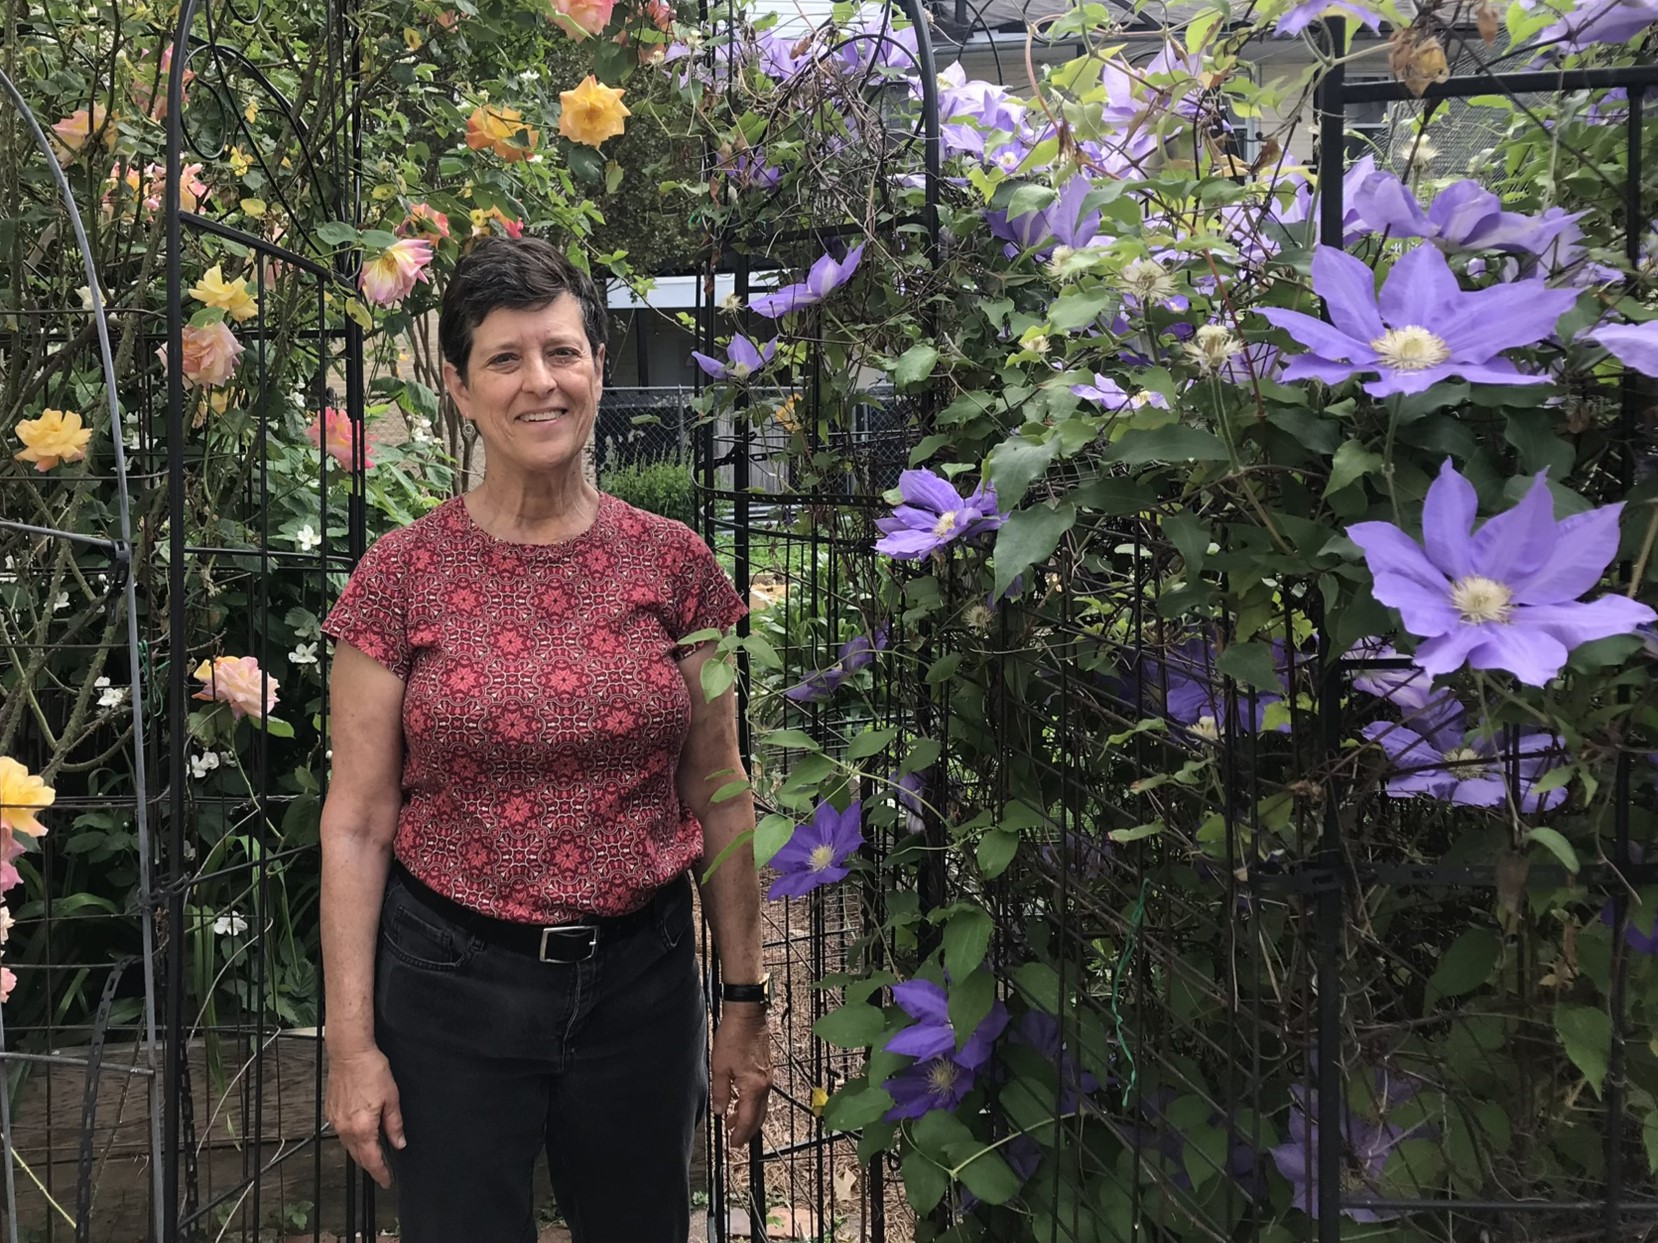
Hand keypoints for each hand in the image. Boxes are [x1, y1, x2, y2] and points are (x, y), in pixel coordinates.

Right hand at [325, 1045, 405, 1188]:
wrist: (350, 1053)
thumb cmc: (371, 1070)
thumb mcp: (392, 1098)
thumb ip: (394, 1124)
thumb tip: (399, 1142)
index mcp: (362, 1127)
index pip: (371, 1159)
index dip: (380, 1173)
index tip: (387, 1181)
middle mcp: (345, 1128)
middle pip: (358, 1156)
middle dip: (371, 1166)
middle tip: (383, 1172)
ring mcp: (336, 1121)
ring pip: (349, 1146)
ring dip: (361, 1153)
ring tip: (374, 1156)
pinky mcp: (332, 1112)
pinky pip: (342, 1134)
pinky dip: (352, 1139)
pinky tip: (361, 1136)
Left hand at [710, 1004, 772, 1147]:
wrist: (747, 1014)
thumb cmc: (734, 1036)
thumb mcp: (720, 1067)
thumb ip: (721, 1092)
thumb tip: (720, 1111)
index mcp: (754, 1086)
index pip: (748, 1119)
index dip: (740, 1134)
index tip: (733, 1144)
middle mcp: (765, 1084)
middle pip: (758, 1115)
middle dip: (747, 1130)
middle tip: (736, 1140)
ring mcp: (767, 1076)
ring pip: (760, 1105)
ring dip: (748, 1116)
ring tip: (733, 1122)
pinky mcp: (766, 1068)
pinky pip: (761, 1093)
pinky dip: (752, 1103)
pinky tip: (741, 1101)